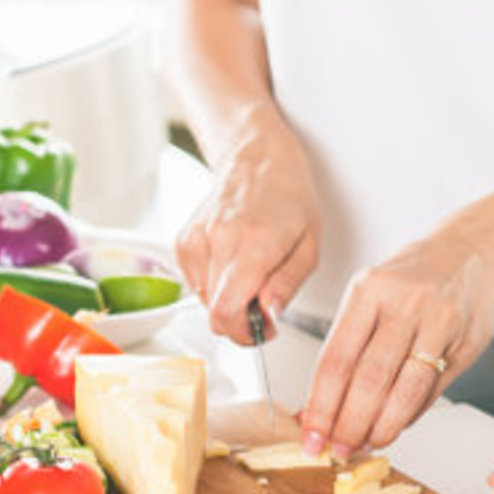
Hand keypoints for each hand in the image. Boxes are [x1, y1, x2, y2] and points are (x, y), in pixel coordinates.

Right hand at [176, 125, 319, 343]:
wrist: (258, 161)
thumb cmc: (289, 199)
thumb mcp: (309, 246)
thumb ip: (287, 285)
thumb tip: (269, 315)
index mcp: (254, 242)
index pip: (227, 311)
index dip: (244, 332)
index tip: (261, 329)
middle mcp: (219, 239)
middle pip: (214, 312)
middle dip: (240, 319)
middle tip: (261, 304)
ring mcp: (196, 240)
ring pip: (203, 300)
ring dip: (227, 299)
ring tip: (250, 275)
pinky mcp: (183, 241)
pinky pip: (195, 283)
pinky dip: (214, 284)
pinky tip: (232, 264)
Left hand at [299, 227, 493, 456]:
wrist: (472, 251)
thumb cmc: (415, 277)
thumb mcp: (372, 293)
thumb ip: (347, 346)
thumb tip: (317, 405)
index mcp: (369, 290)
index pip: (336, 359)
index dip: (321, 405)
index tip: (312, 433)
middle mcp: (404, 303)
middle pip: (368, 379)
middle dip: (350, 424)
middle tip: (340, 448)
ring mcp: (438, 321)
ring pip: (404, 390)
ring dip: (382, 426)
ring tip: (368, 443)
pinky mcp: (465, 341)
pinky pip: (432, 389)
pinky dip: (411, 414)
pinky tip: (396, 424)